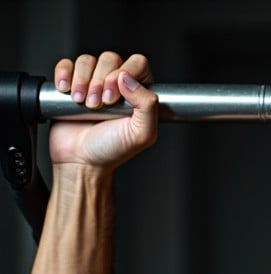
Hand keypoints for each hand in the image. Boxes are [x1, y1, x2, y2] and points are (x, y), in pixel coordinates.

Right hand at [50, 52, 157, 168]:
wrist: (81, 160)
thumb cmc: (112, 150)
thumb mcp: (142, 134)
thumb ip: (148, 106)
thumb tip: (128, 79)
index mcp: (139, 93)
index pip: (138, 63)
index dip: (126, 73)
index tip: (115, 96)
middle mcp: (117, 85)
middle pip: (110, 58)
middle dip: (101, 81)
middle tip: (99, 105)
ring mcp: (93, 82)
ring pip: (87, 60)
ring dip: (82, 80)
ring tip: (83, 103)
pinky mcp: (71, 84)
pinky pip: (66, 64)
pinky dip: (64, 74)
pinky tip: (67, 91)